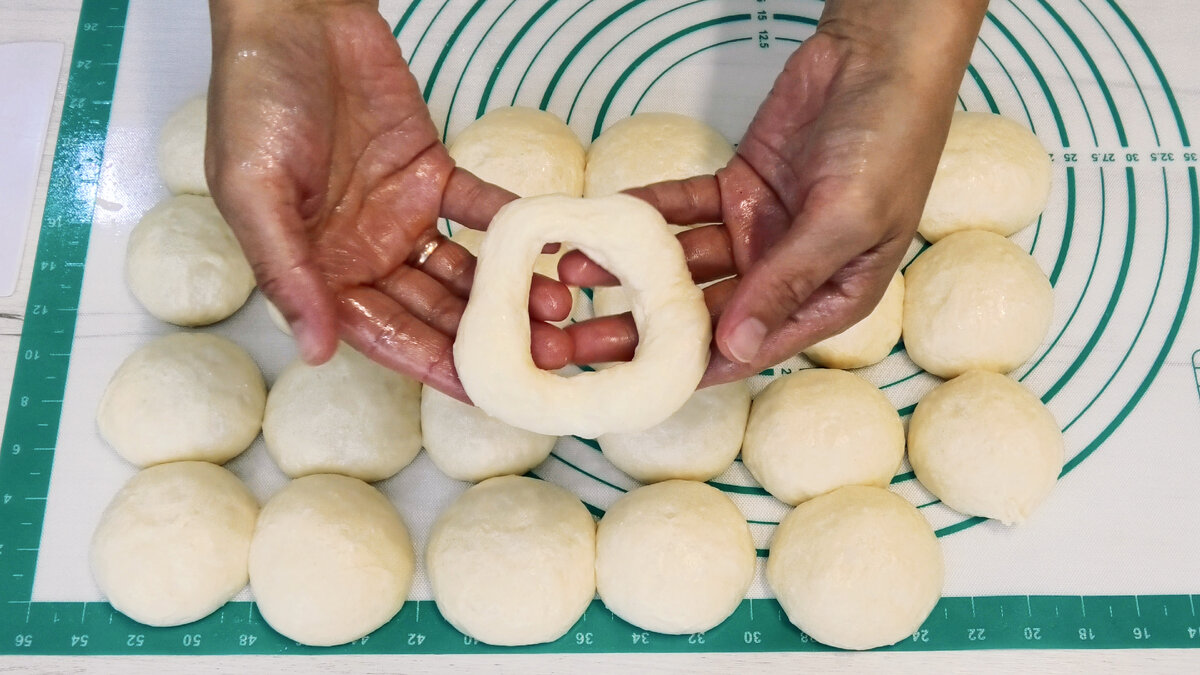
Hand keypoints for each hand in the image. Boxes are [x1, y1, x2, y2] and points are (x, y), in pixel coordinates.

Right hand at [206, 0, 571, 398]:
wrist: (295, 15)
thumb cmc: (254, 97)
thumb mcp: (253, 191)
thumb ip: (286, 272)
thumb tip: (315, 351)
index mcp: (316, 268)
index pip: (380, 334)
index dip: (430, 367)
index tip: (484, 395)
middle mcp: (361, 252)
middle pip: (432, 312)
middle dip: (484, 340)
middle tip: (541, 360)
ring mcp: (400, 215)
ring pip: (462, 271)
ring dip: (506, 293)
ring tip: (558, 314)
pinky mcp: (431, 173)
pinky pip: (478, 211)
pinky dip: (513, 229)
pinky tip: (550, 251)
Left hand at [560, 0, 986, 385]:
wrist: (879, 56)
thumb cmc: (891, 141)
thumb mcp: (844, 221)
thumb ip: (787, 281)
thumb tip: (736, 345)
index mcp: (831, 296)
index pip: (757, 345)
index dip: (699, 366)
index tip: (641, 382)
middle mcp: (791, 271)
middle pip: (710, 311)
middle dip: (649, 327)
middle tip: (585, 340)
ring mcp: (760, 229)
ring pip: (687, 263)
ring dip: (635, 267)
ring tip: (575, 270)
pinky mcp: (737, 189)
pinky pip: (685, 207)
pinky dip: (649, 212)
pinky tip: (607, 220)